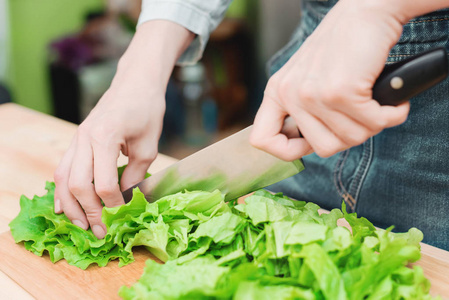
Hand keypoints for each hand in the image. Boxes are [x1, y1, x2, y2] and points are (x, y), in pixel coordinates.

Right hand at [53, 21, 193, 238]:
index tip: (123, 211)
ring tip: (80, 225)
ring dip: (71, 205)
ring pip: (64, 179)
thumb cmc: (146, 111)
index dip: (113, 203)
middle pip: (78, 185)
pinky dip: (62, 189)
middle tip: (100, 230)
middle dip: (89, 211)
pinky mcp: (76, 140)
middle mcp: (85, 138)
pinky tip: (64, 206)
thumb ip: (135, 174)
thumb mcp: (148, 146)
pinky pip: (63, 168)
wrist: (135, 84)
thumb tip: (125, 200)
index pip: (104, 183)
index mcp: (106, 137)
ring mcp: (77, 138)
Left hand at [250, 0, 410, 160]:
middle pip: (323, 149)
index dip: (286, 151)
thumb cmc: (342, 46)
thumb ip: (301, 111)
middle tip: (360, 113)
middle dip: (349, 136)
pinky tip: (392, 100)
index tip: (310, 143)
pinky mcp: (340, 92)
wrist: (366, 10)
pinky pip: (373, 124)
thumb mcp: (307, 78)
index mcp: (277, 92)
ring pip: (350, 140)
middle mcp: (289, 94)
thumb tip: (305, 148)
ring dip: (372, 124)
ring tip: (374, 101)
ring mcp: (313, 94)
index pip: (262, 139)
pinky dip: (391, 115)